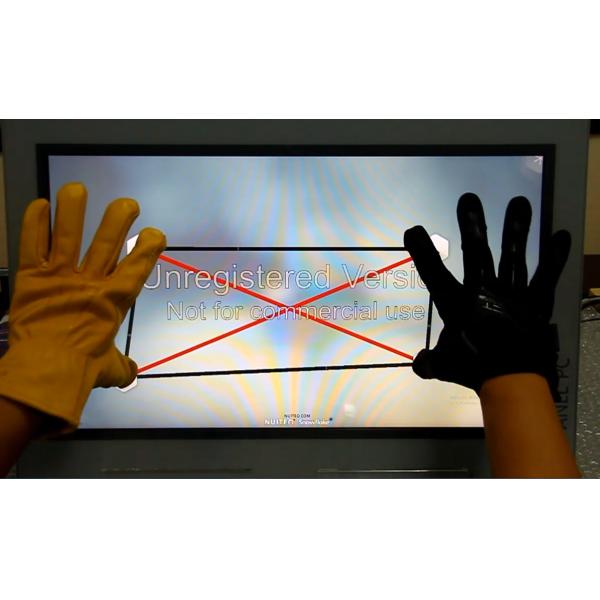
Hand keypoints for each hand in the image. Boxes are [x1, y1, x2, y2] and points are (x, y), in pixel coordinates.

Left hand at [0, 182, 165, 428]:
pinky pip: (32, 245)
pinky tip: (39, 203)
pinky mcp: (32, 278)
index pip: (136, 267)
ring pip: (68, 236)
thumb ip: (121, 367)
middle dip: (118, 220)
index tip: (155, 233)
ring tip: (76, 188)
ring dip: (73, 210)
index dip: (147, 248)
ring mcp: (60, 277)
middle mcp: (90, 282)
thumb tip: (130, 373)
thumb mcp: (109, 370)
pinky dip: (34, 224)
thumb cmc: (83, 370)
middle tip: (127, 203)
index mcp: (113, 301)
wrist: (46, 371)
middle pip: (106, 244)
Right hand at [403, 193, 569, 392]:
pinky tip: (562, 235)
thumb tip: (419, 364)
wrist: (511, 381)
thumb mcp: (445, 366)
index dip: (423, 251)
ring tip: (519, 201)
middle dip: (471, 224)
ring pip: (513, 254)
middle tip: (469, 198)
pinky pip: (545, 274)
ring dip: (515, 228)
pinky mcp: (536, 300)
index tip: (414, 230)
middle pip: (476, 251)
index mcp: (457, 304)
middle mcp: (483, 291)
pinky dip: (554, 256)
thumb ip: (430, 362)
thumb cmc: (473, 369)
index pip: (435, 273)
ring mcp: (512, 293)